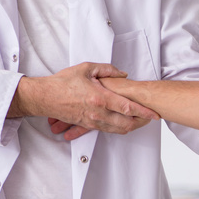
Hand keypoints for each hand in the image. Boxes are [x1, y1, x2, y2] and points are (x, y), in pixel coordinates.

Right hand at [10, 62, 158, 139]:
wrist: (45, 97)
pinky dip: (118, 128)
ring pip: (118, 129)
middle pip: (126, 123)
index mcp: (100, 98)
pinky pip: (107, 130)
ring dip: (131, 126)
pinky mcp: (87, 125)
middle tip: (150, 118)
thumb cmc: (63, 82)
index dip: (143, 112)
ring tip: (140, 121)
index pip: (128, 107)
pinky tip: (123, 123)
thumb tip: (123, 74)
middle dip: (141, 122)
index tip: (154, 114)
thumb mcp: (86, 69)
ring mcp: (92, 121)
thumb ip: (107, 70)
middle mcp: (98, 113)